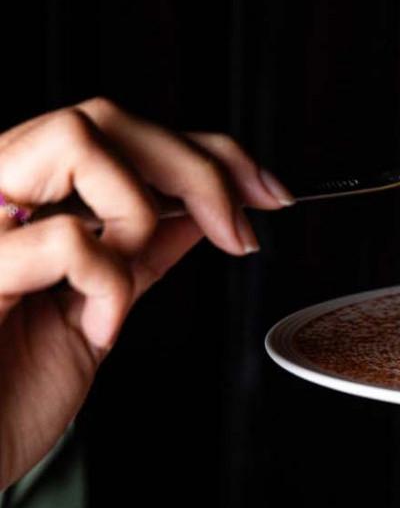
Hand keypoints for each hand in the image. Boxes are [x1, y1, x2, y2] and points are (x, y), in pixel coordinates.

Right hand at [0, 98, 289, 488]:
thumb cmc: (9, 391)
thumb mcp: (96, 310)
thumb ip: (140, 253)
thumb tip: (206, 208)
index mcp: (14, 196)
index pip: (115, 127)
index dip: (204, 149)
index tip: (266, 192)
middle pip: (102, 115)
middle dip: (196, 168)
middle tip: (237, 231)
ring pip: (76, 139)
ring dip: (136, 210)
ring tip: (128, 280)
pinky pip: (67, 238)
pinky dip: (109, 284)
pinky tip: (97, 326)